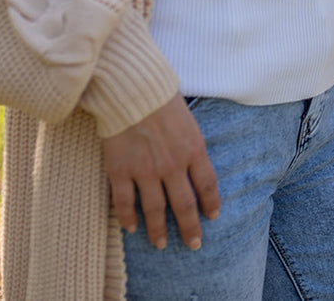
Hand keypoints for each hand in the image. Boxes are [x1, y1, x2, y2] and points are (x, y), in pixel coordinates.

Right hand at [103, 93, 219, 250]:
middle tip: (193, 244)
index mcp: (194, 150)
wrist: (131, 89)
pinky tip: (132, 228)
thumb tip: (196, 162)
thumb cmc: (161, 98)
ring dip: (159, 231)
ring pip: (155, 210)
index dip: (211, 203)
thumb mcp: (189, 121)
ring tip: (160, 244)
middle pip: (184, 205)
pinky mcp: (120, 171)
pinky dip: (128, 219)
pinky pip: (125, 203)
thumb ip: (192, 145)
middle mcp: (172, 166)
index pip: (207, 185)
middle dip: (190, 228)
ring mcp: (145, 171)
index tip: (212, 216)